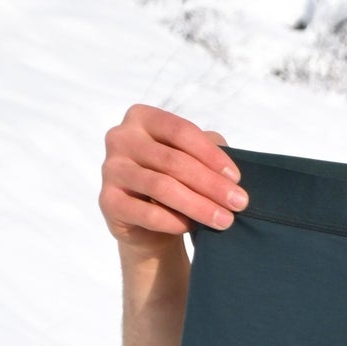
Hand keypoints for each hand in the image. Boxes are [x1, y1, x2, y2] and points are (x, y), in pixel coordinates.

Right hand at [99, 104, 246, 250]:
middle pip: (174, 161)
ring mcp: (110, 169)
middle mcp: (120, 138)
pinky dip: (174, 221)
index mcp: (142, 118)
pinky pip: (146, 213)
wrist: (148, 219)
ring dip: (199, 205)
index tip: (237, 178)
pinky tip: (193, 227)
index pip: (181, 131)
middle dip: (212, 184)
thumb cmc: (175, 177)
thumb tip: (227, 164)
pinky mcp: (107, 201)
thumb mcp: (192, 156)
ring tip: (225, 219)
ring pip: (162, 187)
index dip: (212, 155)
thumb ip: (208, 148)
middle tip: (239, 203)